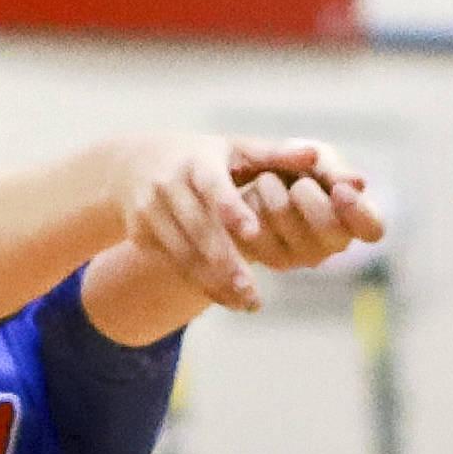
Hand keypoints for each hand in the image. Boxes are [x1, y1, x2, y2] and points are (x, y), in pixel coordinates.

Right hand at [106, 135, 268, 312]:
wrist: (136, 164)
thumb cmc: (205, 158)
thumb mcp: (235, 149)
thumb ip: (275, 155)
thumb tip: (316, 155)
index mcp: (198, 161)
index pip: (213, 186)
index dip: (231, 209)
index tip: (252, 233)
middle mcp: (169, 184)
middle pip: (199, 229)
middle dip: (225, 262)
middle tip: (251, 290)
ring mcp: (151, 210)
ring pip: (183, 253)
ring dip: (214, 282)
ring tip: (246, 303)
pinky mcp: (140, 233)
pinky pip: (174, 263)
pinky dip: (201, 284)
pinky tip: (228, 300)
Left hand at [228, 140, 382, 277]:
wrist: (250, 182)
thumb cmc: (298, 167)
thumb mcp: (318, 157)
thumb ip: (334, 168)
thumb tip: (357, 183)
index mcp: (356, 216)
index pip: (373, 228)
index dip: (357, 210)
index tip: (339, 189)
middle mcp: (336, 242)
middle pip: (329, 227)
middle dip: (306, 193)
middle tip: (297, 182)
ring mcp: (306, 256)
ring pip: (286, 218)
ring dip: (273, 188)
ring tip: (269, 181)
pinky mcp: (275, 261)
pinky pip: (257, 228)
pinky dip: (252, 201)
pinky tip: (256, 200)